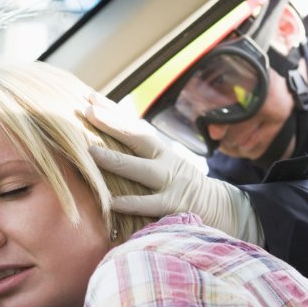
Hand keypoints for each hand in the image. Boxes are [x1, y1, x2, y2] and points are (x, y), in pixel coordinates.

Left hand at [85, 93, 263, 244]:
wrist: (220, 208)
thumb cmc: (180, 187)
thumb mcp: (164, 165)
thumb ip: (139, 156)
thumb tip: (106, 142)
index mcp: (161, 152)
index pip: (135, 127)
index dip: (114, 112)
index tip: (90, 98)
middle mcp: (166, 163)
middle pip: (138, 139)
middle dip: (113, 124)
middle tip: (88, 112)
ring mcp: (171, 184)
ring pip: (141, 170)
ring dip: (116, 161)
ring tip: (91, 153)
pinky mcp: (174, 207)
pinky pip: (150, 205)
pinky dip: (131, 203)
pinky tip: (111, 201)